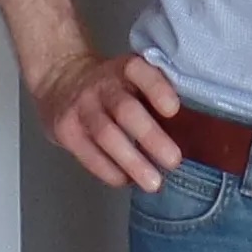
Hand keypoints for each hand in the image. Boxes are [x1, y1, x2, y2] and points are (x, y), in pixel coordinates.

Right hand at [31, 46, 183, 189]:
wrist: (60, 80)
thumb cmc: (112, 87)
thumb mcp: (132, 80)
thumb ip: (155, 99)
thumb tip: (192, 134)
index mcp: (125, 69)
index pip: (139, 72)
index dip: (156, 89)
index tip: (174, 110)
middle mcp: (102, 85)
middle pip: (125, 110)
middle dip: (150, 137)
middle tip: (173, 161)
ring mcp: (81, 107)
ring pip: (107, 135)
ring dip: (132, 162)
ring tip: (153, 182)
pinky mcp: (66, 130)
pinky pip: (89, 154)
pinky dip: (109, 171)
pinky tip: (127, 180)